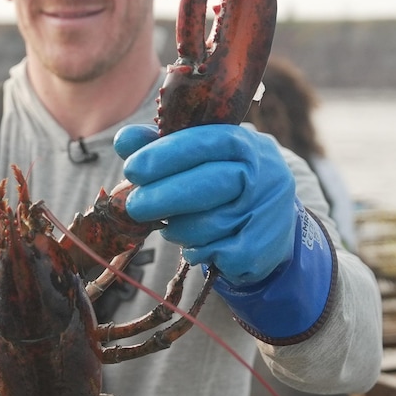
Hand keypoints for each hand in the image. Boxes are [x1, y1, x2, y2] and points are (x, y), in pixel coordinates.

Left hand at [115, 123, 295, 285]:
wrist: (271, 221)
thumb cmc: (223, 182)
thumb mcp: (199, 157)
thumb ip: (160, 145)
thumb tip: (124, 141)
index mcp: (244, 144)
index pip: (203, 143)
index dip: (164, 156)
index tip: (132, 169)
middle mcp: (263, 175)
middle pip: (208, 185)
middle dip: (163, 197)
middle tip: (134, 207)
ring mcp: (267, 212)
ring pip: (209, 225)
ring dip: (179, 230)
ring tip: (174, 226)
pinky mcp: (265, 247)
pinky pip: (216, 254)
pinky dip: (197, 252)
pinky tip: (197, 245)